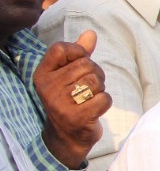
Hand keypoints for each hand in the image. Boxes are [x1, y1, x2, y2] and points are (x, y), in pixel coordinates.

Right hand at [34, 30, 111, 169]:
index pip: (61, 48)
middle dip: (96, 73)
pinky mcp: (78, 117)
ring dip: (101, 88)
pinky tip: (96, 108)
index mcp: (43, 74)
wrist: (68, 137)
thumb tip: (91, 33)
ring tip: (92, 97)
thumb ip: (79, 55)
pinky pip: (104, 98)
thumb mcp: (69, 76)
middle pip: (85, 64)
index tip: (82, 62)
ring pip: (96, 80)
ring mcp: (61, 103)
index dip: (78, 51)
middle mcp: (48, 87)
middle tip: (90, 87)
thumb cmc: (71, 100)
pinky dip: (106, 102)